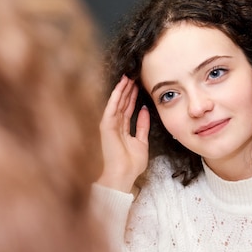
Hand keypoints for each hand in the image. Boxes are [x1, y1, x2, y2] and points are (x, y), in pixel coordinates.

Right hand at [97, 76, 149, 192]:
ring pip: (117, 103)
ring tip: (128, 77)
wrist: (123, 174)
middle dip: (128, 90)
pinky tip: (120, 86)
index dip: (133, 98)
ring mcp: (110, 125)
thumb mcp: (142, 142)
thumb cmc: (131, 164)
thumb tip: (144, 110)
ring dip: (122, 90)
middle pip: (122, 104)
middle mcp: (115, 126)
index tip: (138, 86)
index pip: (128, 110)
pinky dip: (116, 96)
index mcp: (122, 131)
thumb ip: (143, 126)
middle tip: (133, 76)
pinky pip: (111, 107)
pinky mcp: (106, 125)